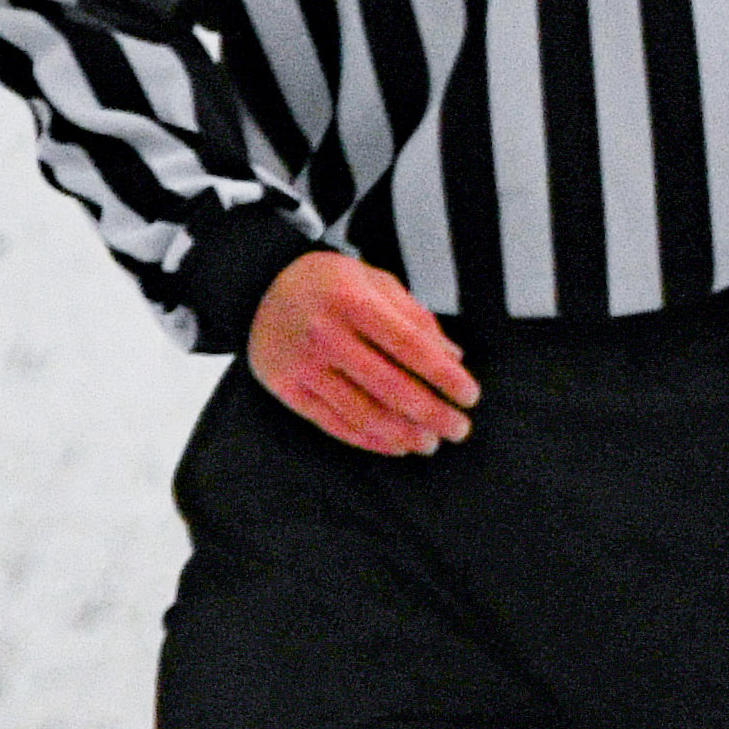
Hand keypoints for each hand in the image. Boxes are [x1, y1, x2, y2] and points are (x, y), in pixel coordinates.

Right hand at [247, 251, 476, 456]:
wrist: (258, 285)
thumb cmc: (333, 284)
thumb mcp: (376, 283)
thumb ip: (416, 318)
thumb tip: (455, 358)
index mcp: (352, 301)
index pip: (410, 346)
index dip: (445, 377)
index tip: (471, 397)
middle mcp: (323, 334)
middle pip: (389, 386)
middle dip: (431, 413)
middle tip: (460, 429)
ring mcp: (301, 364)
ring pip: (361, 412)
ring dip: (403, 434)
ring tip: (431, 443)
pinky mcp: (285, 388)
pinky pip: (333, 423)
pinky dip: (369, 440)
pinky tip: (396, 445)